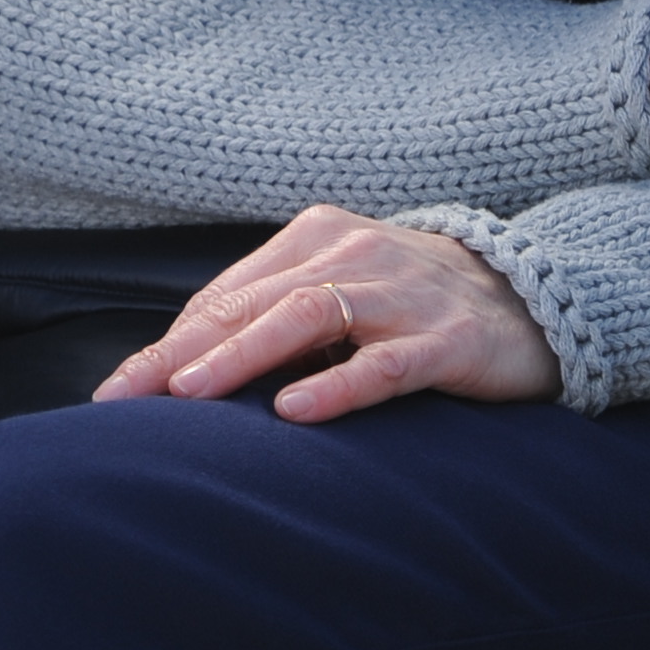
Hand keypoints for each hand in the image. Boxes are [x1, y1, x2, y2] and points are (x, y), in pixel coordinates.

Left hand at [89, 204, 561, 422]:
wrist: (533, 297)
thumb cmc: (412, 302)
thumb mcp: (339, 293)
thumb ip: (275, 316)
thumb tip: (185, 367)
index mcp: (314, 239)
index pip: (225, 296)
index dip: (167, 345)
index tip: (116, 392)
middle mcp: (351, 254)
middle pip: (250, 305)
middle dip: (180, 355)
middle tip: (126, 398)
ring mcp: (400, 294)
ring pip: (305, 320)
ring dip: (241, 357)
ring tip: (188, 393)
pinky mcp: (447, 339)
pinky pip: (384, 364)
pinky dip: (336, 385)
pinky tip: (293, 411)